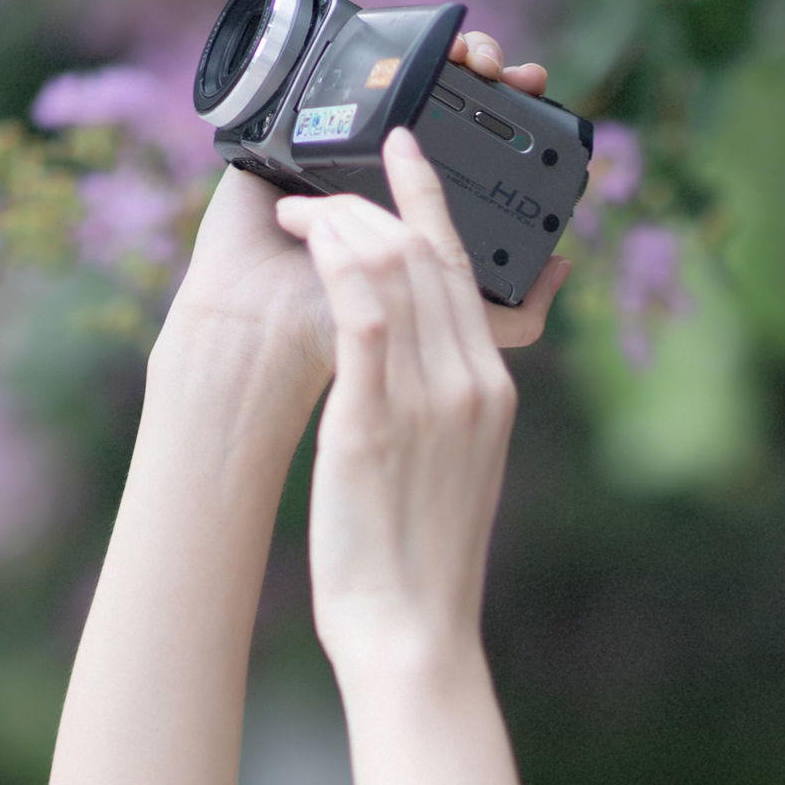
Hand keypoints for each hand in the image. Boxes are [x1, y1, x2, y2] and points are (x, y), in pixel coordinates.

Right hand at [157, 30, 564, 393]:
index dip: (508, 105)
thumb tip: (565, 265)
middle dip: (479, 66)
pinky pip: (322, 79)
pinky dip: (357, 55)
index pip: (478, 138)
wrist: (266, 330)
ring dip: (430, 52)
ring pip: (391, 77)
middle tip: (495, 65)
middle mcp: (384, 167)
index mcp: (425, 204)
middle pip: (443, 94)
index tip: (534, 80)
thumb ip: (511, 316)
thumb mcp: (453, 335)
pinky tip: (394, 46)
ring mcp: (335, 144)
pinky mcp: (287, 133)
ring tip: (461, 53)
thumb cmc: (352, 340)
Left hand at [275, 123, 548, 669]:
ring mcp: (426, 400)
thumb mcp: (454, 472)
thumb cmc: (421, 563)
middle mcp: (469, 383)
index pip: (465, 272)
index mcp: (491, 391)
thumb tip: (424, 371)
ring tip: (293, 211)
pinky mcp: (375, 421)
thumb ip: (448, 408)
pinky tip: (304, 239)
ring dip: (338, 223)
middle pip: (427, 256)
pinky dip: (335, 264)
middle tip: (318, 182)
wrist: (414, 633)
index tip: (405, 150)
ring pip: (392, 271)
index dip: (432, 200)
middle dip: (372, 200)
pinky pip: (361, 316)